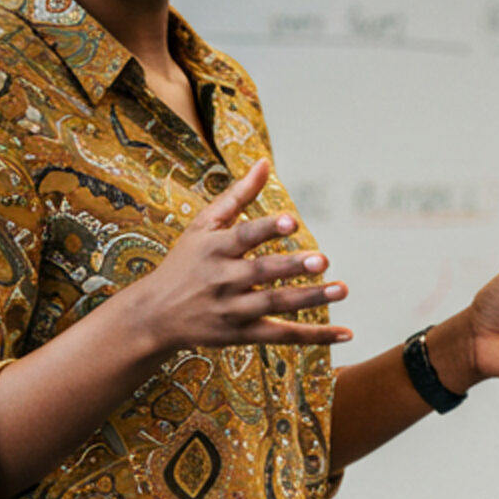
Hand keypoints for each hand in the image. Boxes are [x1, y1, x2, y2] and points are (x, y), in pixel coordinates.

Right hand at [122, 159, 352, 358]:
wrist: (153, 316)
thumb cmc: (184, 263)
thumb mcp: (202, 227)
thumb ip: (237, 196)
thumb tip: (264, 162)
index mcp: (214, 249)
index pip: (243, 237)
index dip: (266, 230)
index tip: (291, 222)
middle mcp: (223, 280)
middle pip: (262, 272)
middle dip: (293, 266)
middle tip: (324, 260)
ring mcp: (233, 310)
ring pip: (275, 304)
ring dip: (310, 298)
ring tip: (341, 289)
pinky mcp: (242, 335)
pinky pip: (283, 337)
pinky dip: (314, 337)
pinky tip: (345, 333)